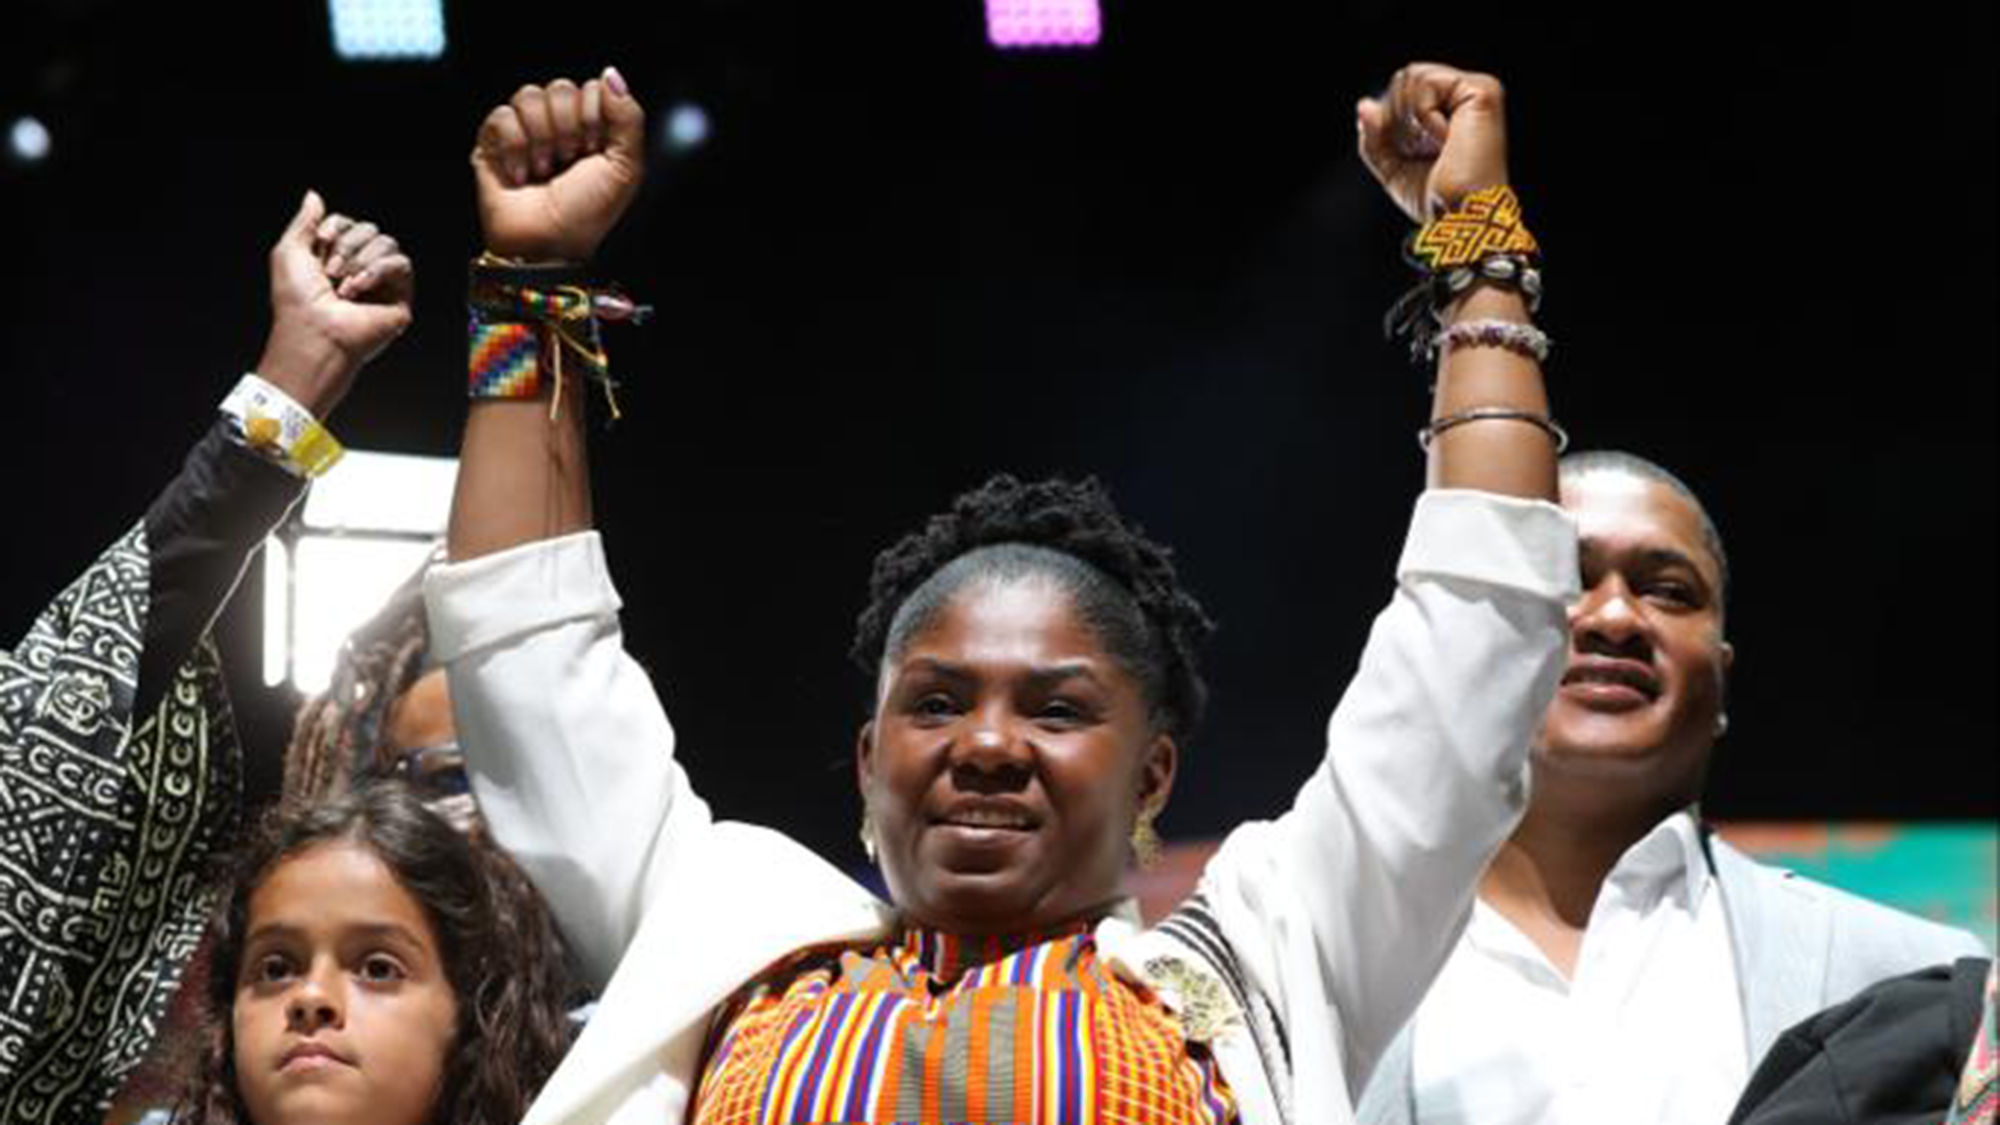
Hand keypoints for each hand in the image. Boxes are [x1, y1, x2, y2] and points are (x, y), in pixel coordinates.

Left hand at [256, 191, 413, 417]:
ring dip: (361, 259)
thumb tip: (314, 196)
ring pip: (386, 242)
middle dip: (347, 245)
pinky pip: (401, 263)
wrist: (314, 334)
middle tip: (330, 272)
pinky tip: (361, 288)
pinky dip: (379, 270)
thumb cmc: (296, 303)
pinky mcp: (399, 296)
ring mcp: (380, 283)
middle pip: (368, 229)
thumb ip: (303, 221)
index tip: (319, 247)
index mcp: (333, 258)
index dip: (334, 229)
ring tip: (346, 285)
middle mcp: (358, 268)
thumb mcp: (288, 252)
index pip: (346, 223)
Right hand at [474, 68, 645, 261]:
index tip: (593, 152)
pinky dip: (514, 147)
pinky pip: (501, 115)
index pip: (591, 89)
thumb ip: (628, 117)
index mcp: (590, 127)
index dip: (593, 119)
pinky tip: (521, 175)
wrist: (548, 244)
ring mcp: (523, 131)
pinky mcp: (491, 142)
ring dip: (541, 138)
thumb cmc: (588, 212)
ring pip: (528, 95)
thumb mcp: (625, 167)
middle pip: (559, 88)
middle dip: (568, 129)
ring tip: (544, 170)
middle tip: (568, 161)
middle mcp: (556, 124)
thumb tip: (610, 73)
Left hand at [1357, 63, 1509, 223]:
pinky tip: (1445, 139)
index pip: (1402, 90)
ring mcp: (1476, 91)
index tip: (1408, 153)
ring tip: (1430, 145)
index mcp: (1450, 111)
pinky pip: (1427, 82)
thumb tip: (1364, 105)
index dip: (1388, 119)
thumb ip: (1376, 136)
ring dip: (1408, 118)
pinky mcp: (1481, 92)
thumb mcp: (1394, 167)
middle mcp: (1465, 97)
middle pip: (1404, 79)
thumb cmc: (1435, 200)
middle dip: (1395, 118)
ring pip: (1412, 75)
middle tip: (1417, 151)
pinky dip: (1423, 115)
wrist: (1459, 217)